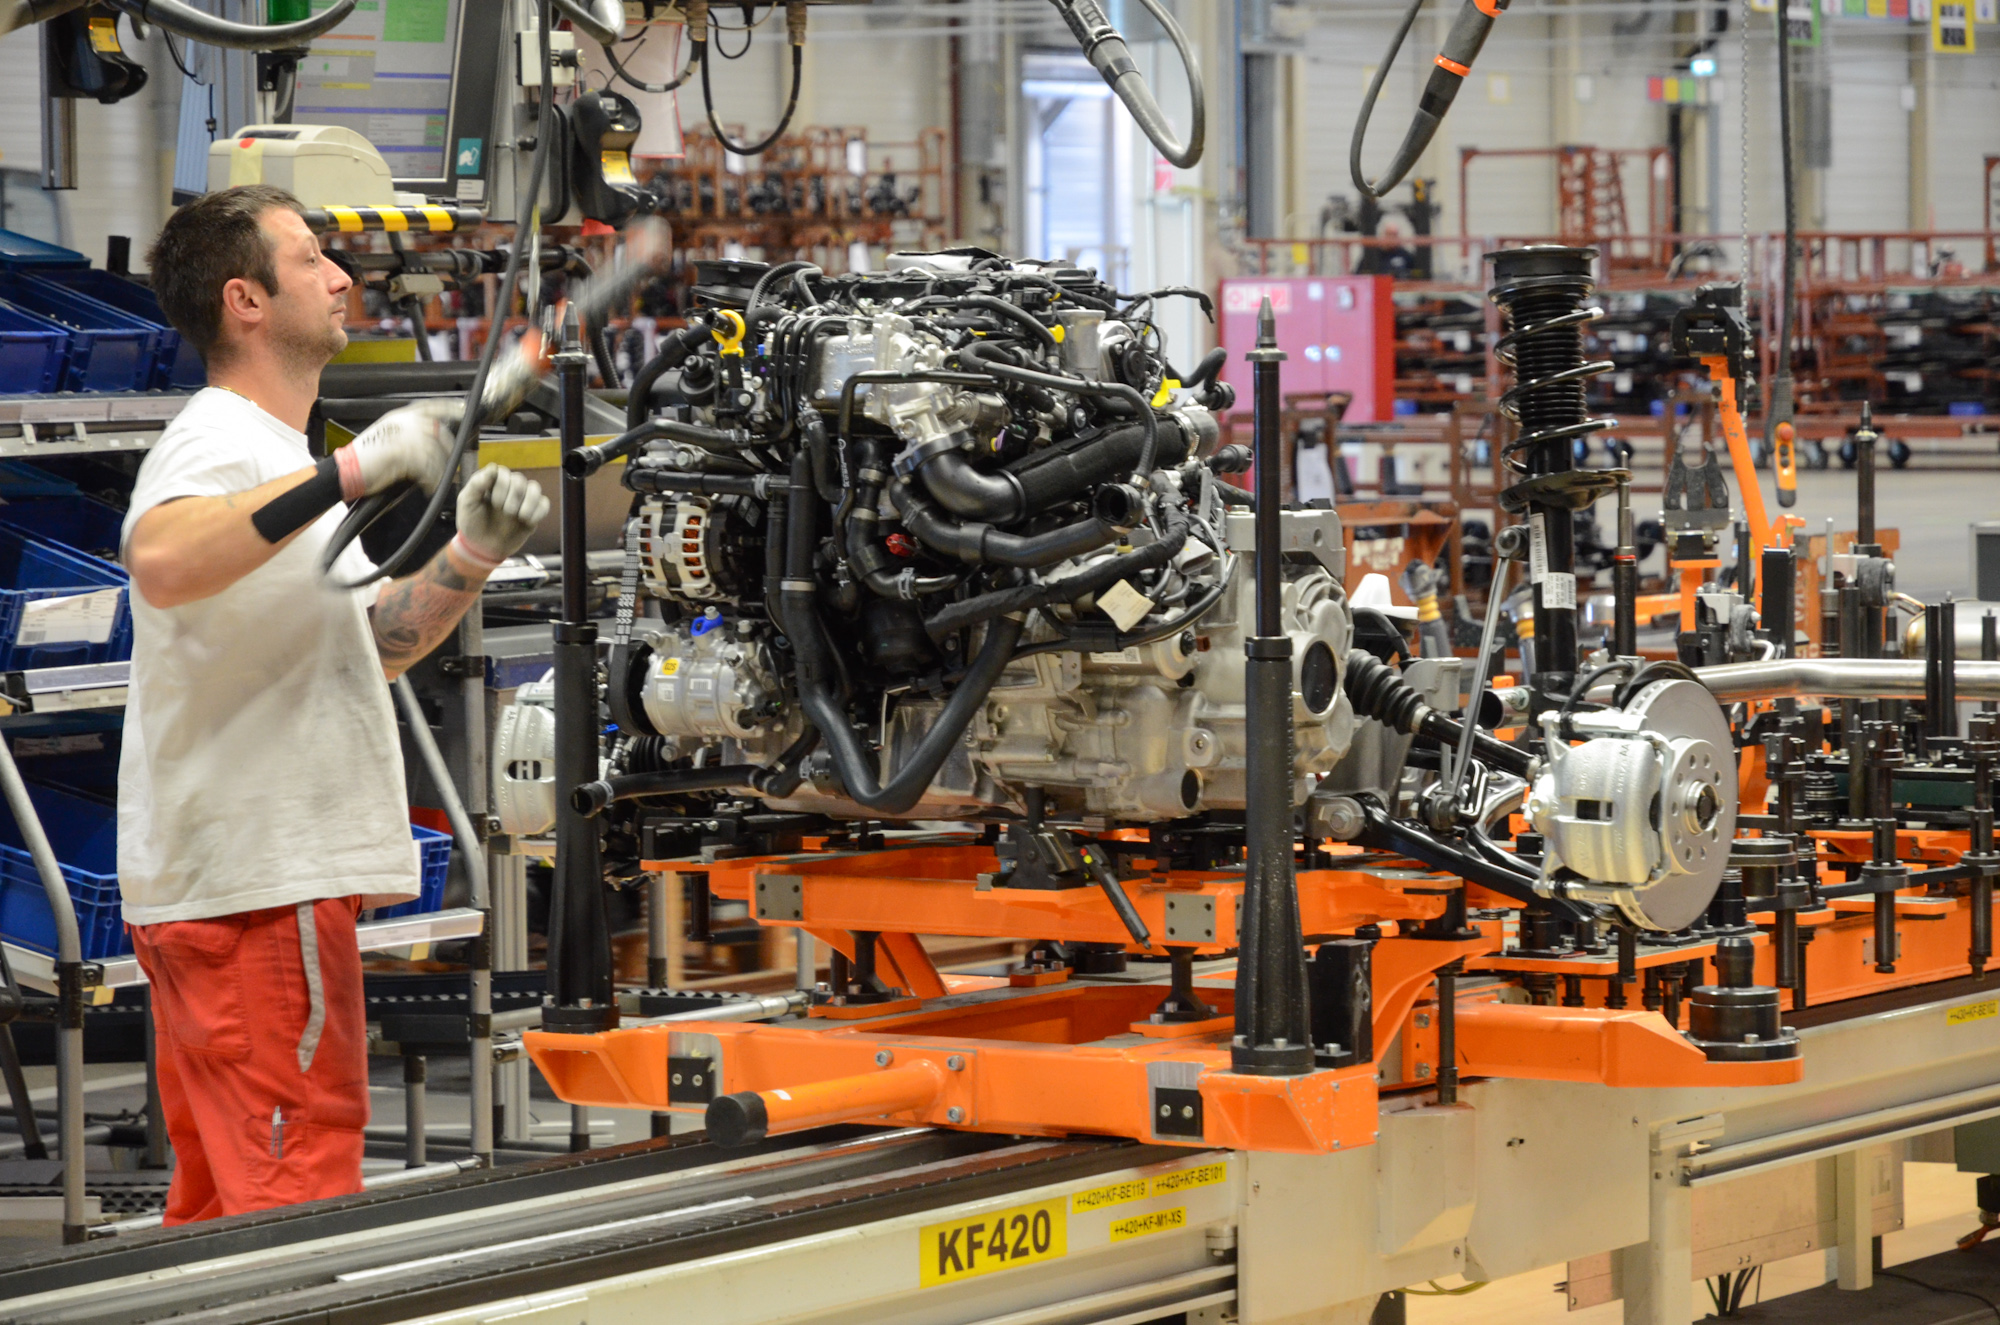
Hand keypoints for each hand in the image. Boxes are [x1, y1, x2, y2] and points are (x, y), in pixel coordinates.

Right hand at [338, 399, 463, 498]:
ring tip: (438, 483)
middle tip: (451, 468)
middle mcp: (403, 422)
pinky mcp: (401, 451)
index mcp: (400, 416)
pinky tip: (428, 487)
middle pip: (438, 431)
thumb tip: (435, 445)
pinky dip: (430, 479)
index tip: (463, 410)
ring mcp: (402, 435)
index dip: (449, 407)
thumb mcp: (390, 439)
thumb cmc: (368, 460)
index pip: (430, 406)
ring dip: (439, 471)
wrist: (347, 469)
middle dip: (449, 451)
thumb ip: (411, 436)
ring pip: (434, 452)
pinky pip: (426, 466)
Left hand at [453, 465, 548, 567]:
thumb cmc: (472, 523)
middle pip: (520, 480)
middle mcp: (509, 487)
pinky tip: (527, 521)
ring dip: (528, 502)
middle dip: (513, 497)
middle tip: (504, 512)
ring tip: (518, 516)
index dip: (501, 486)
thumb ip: (476, 484)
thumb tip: (493, 467)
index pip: (504, 472)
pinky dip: (537, 512)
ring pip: (535, 488)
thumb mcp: (467, 503)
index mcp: (492, 481)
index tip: (493, 502)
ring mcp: (522, 500)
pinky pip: (544, 504)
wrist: (483, 548)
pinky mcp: (533, 513)